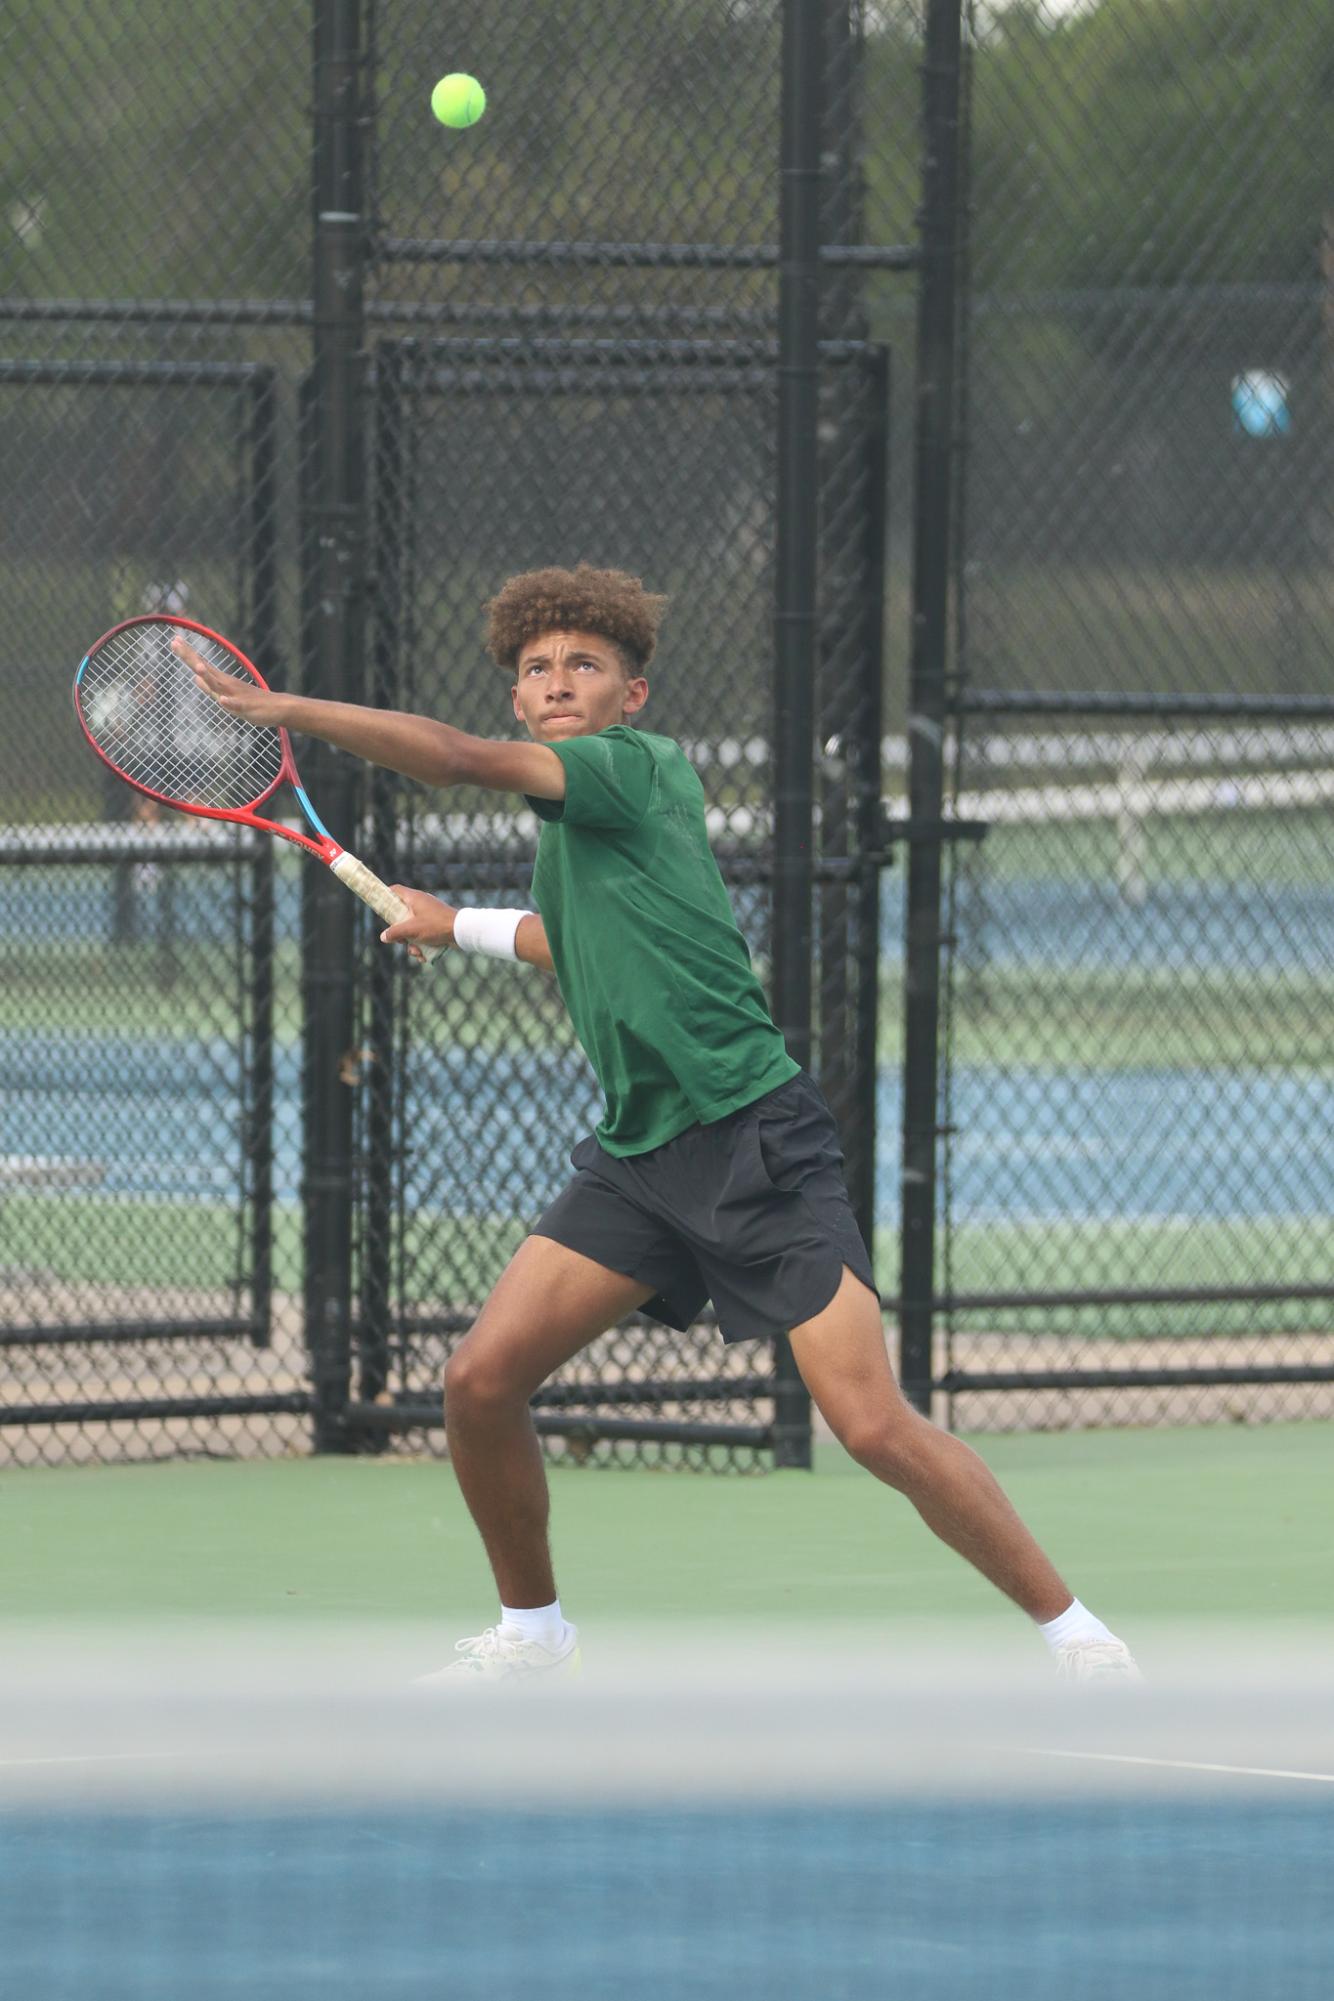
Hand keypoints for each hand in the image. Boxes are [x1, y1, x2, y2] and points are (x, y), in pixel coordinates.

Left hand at [173, 635, 288, 726]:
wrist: (278, 708)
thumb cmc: (251, 702)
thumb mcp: (225, 694)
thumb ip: (209, 686)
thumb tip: (194, 678)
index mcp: (221, 681)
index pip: (201, 664)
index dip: (187, 654)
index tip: (174, 640)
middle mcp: (227, 684)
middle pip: (205, 669)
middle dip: (191, 658)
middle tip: (175, 642)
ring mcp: (237, 695)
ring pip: (220, 686)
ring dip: (209, 677)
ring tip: (197, 668)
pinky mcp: (247, 707)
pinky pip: (237, 706)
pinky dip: (229, 702)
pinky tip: (222, 700)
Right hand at [379, 886, 456, 962]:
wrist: (462, 932)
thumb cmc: (436, 926)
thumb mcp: (412, 930)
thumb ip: (395, 933)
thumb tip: (383, 937)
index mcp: (414, 898)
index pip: (395, 890)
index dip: (384, 896)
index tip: (378, 906)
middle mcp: (421, 904)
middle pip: (401, 915)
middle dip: (400, 932)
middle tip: (401, 940)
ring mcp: (429, 915)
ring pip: (412, 929)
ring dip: (412, 944)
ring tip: (417, 952)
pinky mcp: (436, 925)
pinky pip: (423, 935)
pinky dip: (422, 946)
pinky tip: (424, 956)